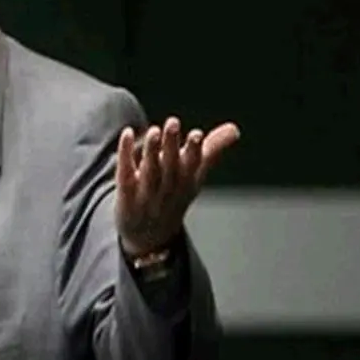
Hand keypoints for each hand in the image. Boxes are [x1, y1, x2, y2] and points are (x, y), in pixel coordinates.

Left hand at [116, 116, 239, 255]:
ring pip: (149, 171)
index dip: (195, 151)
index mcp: (186, 182)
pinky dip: (125, 154)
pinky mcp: (125, 194)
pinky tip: (127, 133)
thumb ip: (212, 150)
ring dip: (152, 150)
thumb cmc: (174, 198)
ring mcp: (146, 193)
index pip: (193, 166)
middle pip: (170, 166)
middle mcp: (168, 188)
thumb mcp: (195, 177)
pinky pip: (125, 173)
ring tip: (153, 131)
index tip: (197, 134)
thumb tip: (235, 129)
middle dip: (172, 145)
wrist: (149, 236)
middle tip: (173, 122)